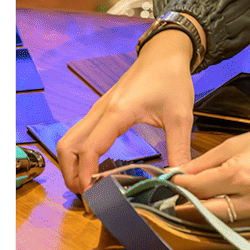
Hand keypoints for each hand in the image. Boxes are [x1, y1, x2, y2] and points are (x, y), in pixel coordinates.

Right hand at [56, 32, 196, 193]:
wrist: (164, 53)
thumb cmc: (172, 79)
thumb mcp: (181, 116)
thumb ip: (179, 149)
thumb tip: (179, 179)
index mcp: (117, 112)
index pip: (91, 147)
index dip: (86, 174)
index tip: (91, 196)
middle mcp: (101, 110)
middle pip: (68, 145)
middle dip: (71, 173)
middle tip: (86, 196)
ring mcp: (97, 109)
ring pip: (69, 139)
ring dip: (71, 164)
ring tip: (87, 186)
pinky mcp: (101, 110)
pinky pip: (79, 134)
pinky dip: (78, 154)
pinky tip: (93, 168)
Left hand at [171, 107, 249, 224]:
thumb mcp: (239, 142)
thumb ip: (207, 161)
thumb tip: (180, 174)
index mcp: (241, 174)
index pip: (198, 188)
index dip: (179, 185)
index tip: (168, 182)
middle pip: (203, 214)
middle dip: (185, 206)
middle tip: (173, 198)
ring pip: (220, 224)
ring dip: (202, 216)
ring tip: (190, 204)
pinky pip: (239, 225)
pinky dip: (223, 219)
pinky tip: (216, 209)